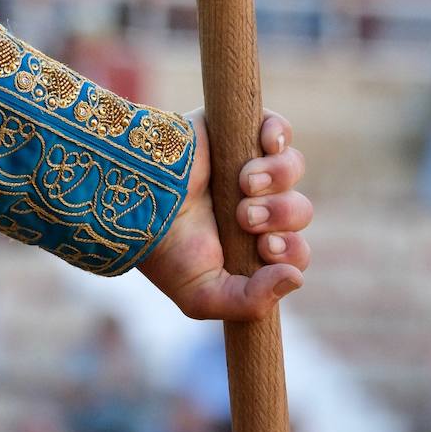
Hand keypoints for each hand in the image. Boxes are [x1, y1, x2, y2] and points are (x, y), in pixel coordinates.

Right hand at [138, 108, 310, 320]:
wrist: (132, 199)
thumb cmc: (162, 250)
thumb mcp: (202, 295)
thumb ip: (250, 303)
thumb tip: (296, 279)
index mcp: (248, 246)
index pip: (295, 251)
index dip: (292, 250)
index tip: (267, 248)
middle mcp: (253, 206)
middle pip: (298, 210)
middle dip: (281, 216)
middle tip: (246, 217)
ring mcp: (247, 166)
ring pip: (291, 169)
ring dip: (278, 179)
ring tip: (245, 183)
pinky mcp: (236, 131)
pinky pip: (279, 128)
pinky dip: (279, 135)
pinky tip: (266, 145)